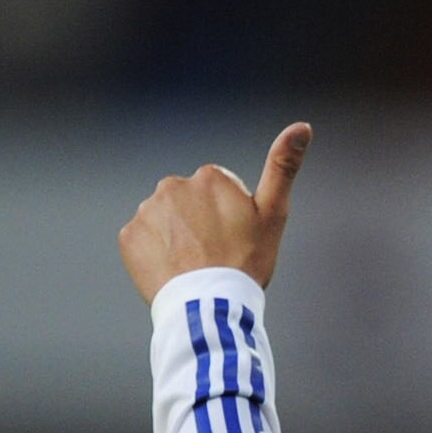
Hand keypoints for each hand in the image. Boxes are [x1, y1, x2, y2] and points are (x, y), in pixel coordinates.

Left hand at [119, 121, 312, 302]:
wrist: (210, 306)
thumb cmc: (246, 263)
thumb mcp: (273, 214)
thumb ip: (284, 166)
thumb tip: (302, 126)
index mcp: (209, 177)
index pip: (217, 192)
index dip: (230, 217)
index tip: (235, 240)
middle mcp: (173, 186)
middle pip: (188, 203)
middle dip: (199, 223)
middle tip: (214, 256)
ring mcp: (147, 211)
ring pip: (164, 221)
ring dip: (175, 237)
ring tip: (193, 266)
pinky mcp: (129, 237)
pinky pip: (142, 240)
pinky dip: (154, 254)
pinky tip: (172, 271)